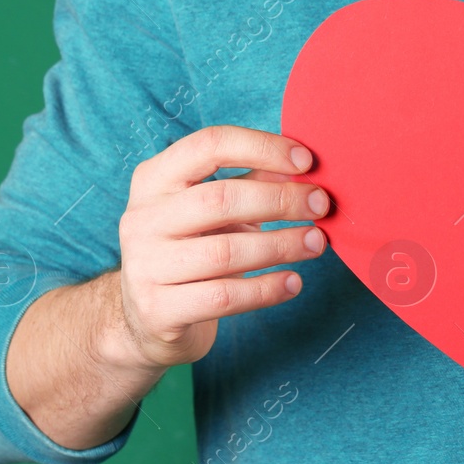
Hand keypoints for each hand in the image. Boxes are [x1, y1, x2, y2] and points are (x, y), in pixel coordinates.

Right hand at [111, 124, 331, 370]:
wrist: (145, 318)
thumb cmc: (190, 248)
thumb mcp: (213, 208)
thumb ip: (253, 180)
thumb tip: (304, 164)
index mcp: (154, 179)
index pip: (209, 145)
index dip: (262, 148)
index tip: (306, 162)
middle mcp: (142, 218)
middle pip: (220, 199)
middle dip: (280, 200)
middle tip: (321, 205)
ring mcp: (145, 266)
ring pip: (225, 252)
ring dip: (282, 245)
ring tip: (317, 243)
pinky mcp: (158, 310)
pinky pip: (224, 297)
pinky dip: (266, 289)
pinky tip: (294, 283)